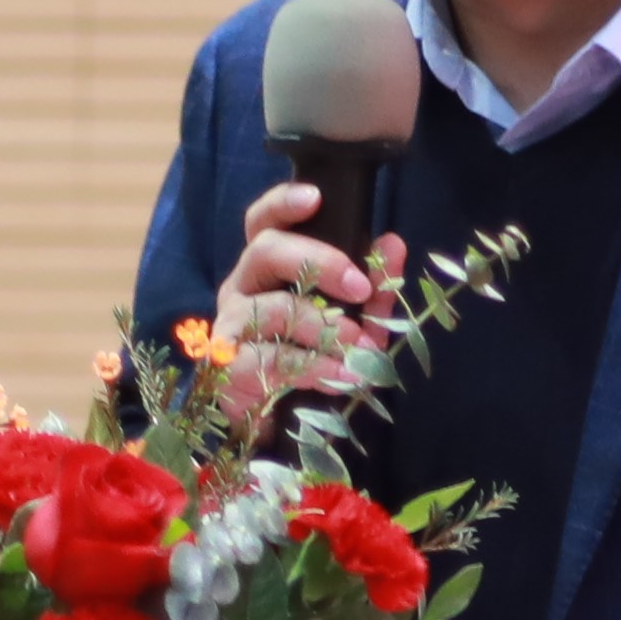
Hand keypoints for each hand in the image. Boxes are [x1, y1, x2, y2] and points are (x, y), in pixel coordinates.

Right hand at [213, 181, 404, 407]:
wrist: (282, 421)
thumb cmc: (315, 357)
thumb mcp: (355, 319)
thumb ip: (374, 286)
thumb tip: (392, 245)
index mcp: (267, 267)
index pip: (263, 222)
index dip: (283, 203)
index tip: (316, 198)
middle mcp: (242, 287)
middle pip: (265, 250)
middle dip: (319, 262)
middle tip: (361, 288)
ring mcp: (230, 326)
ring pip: (272, 307)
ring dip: (324, 327)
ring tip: (359, 347)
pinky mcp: (228, 366)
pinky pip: (268, 358)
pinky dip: (313, 367)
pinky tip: (340, 376)